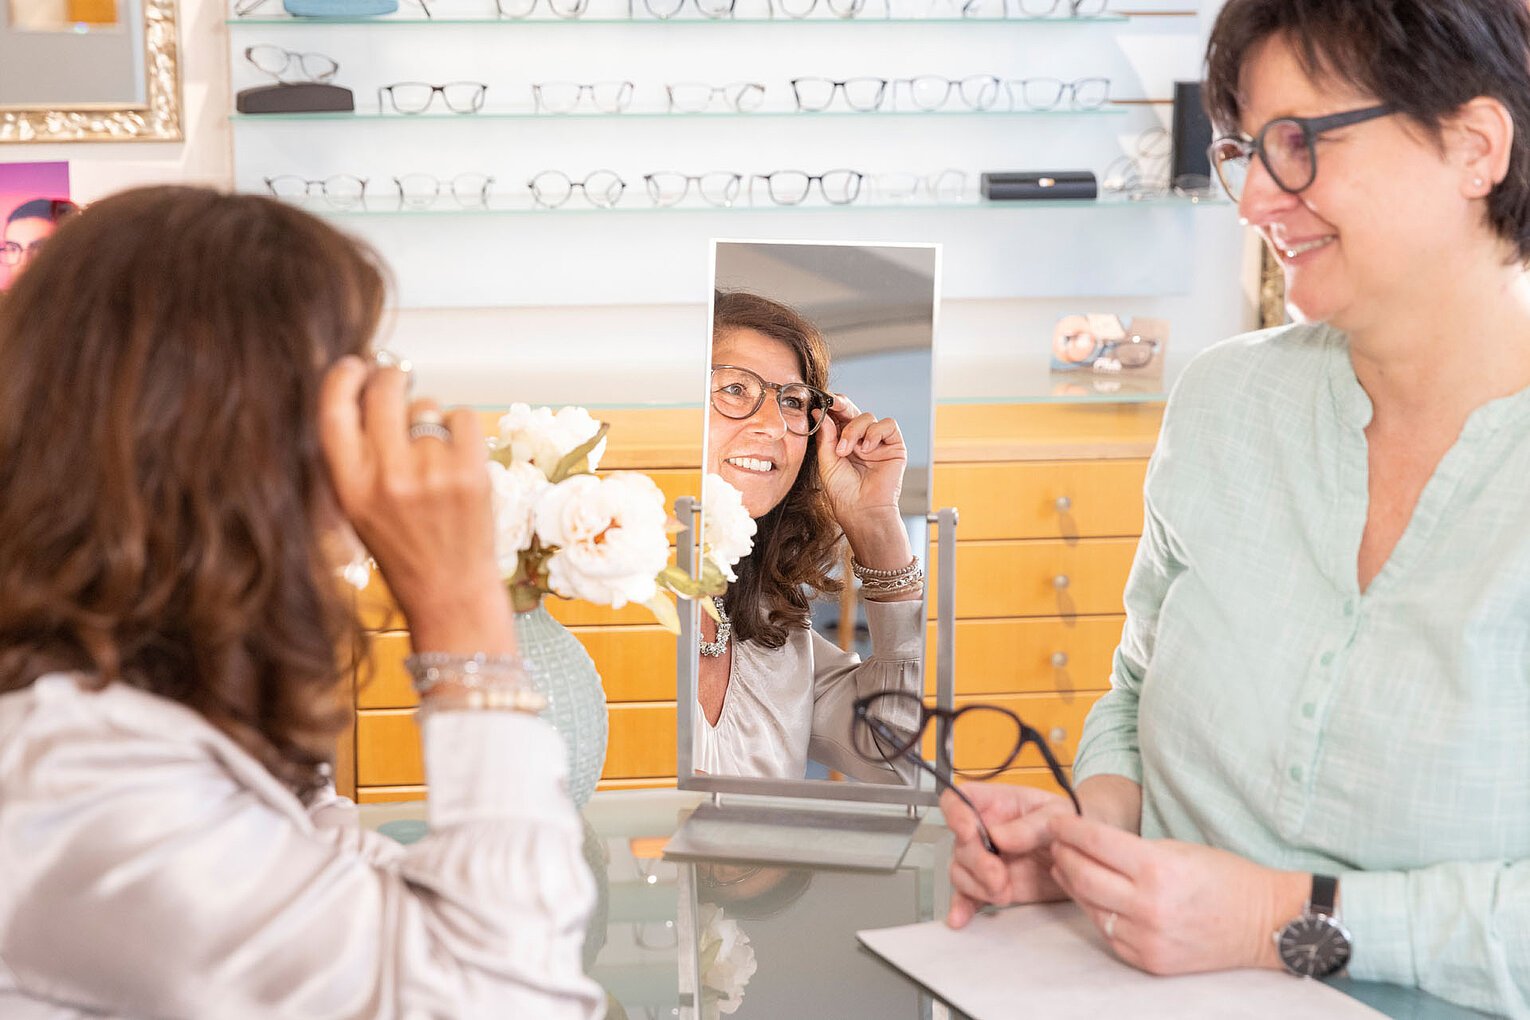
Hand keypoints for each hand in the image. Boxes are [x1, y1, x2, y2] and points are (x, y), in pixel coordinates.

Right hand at [318, 357, 513, 655]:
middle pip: (384, 390)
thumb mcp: (356, 508)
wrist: (449, 592)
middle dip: (391, 376)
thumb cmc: (404, 549)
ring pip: (427, 407)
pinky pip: (462, 416)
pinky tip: (458, 459)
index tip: (355, 365)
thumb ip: (354, 455)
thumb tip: (365, 387)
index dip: (344, 376)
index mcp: (348, 486)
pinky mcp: (470, 471)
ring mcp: (430, 472)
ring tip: (432, 461)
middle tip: (398, 379)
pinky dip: (462, 428)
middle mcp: (386, 476)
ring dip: (430, 421)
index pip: (333, 408)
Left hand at [814, 394, 906, 526]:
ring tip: (847, 451)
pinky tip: (867, 449)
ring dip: (855, 430)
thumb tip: (820, 412)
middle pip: (853, 411)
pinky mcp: (894, 446)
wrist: (861, 509)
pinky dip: (875, 433)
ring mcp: (878, 442)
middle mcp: (861, 439)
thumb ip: (826, 437)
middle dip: (842, 406)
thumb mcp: (827, 461)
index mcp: (844, 441)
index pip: (839, 417)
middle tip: (832, 404)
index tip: (821, 401)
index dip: (831, 407)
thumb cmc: (843, 492)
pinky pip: (888, 425)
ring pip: (868, 417)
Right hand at [945, 783, 1076, 928]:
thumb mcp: (1057, 815)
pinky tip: (961, 917)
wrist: (1084, 856)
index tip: (967, 830)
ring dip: (977, 886)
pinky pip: (968, 896)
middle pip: (959, 843)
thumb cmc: (1068, 824)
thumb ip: (1029, 825)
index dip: (955, 812)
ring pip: (960, 871)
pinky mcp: (990, 886)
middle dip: (976, 862)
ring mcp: (985, 860)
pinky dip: (963, 907)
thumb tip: (998, 836)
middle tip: (998, 876)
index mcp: (995, 804)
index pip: (959, 798)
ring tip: (1004, 892)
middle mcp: (983, 830)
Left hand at [1046, 813, 1308, 974]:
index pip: (1096, 843)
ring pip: (1091, 907)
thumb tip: (1087, 840)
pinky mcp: (1149, 961)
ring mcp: (1148, 938)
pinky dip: (1097, 912)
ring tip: (1066, 866)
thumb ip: (1131, 849)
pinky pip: (1109, 934)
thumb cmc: (1226, 878)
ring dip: (1073, 884)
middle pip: (1083, 876)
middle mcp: (1149, 907)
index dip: (1069, 828)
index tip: (1057, 820)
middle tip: (1056, 842)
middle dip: (1063, 854)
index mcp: (1158, 870)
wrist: (1264, 923)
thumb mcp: (1178, 849)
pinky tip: (1093, 896)